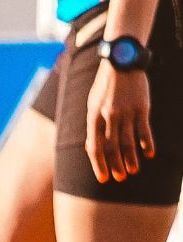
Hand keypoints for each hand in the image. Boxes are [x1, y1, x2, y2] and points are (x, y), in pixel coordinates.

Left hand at [86, 60, 155, 183]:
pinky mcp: (142, 108)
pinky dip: (147, 143)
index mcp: (93, 116)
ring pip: (128, 142)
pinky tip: (149, 154)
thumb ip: (94, 125)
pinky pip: (144, 130)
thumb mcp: (92, 104)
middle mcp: (109, 116)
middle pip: (112, 147)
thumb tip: (92, 148)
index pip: (95, 147)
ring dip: (131, 159)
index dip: (98, 164)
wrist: (122, 63)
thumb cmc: (105, 87)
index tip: (103, 178)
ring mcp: (126, 112)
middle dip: (115, 165)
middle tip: (119, 178)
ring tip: (133, 171)